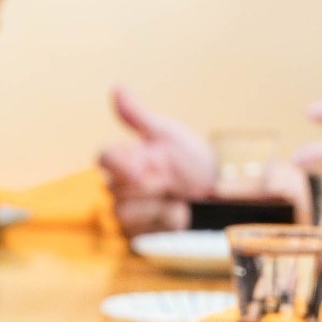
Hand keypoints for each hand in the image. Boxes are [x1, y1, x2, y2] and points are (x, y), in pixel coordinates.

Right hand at [100, 87, 212, 234]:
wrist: (217, 188)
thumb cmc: (189, 158)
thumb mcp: (167, 133)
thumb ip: (138, 115)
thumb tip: (117, 88)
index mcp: (124, 158)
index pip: (105, 157)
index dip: (123, 163)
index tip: (145, 166)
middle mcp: (121, 185)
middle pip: (115, 190)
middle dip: (148, 187)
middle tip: (170, 181)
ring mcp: (129, 210)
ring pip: (124, 213)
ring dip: (156, 206)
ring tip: (177, 198)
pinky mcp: (139, 233)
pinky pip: (139, 233)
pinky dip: (163, 223)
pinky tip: (178, 214)